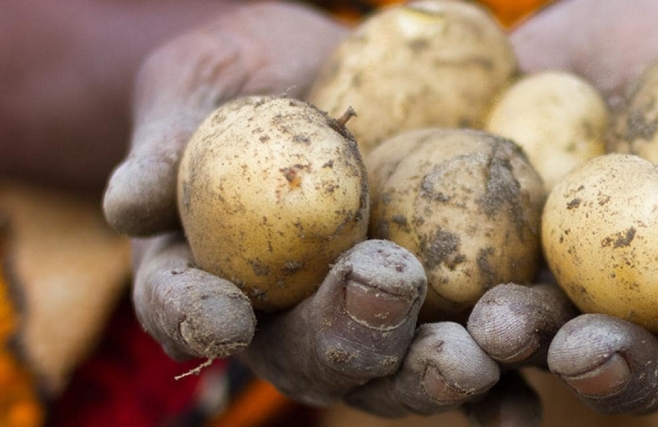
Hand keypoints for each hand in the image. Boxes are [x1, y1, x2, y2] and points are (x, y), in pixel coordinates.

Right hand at [113, 4, 499, 416]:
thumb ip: (171, 142)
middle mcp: (286, 318)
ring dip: (433, 371)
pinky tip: (527, 394)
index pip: (184, 302)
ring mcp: (368, 321)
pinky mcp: (442, 310)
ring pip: (393, 368)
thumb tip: (130, 201)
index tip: (224, 313)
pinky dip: (500, 381)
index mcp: (206, 272)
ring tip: (475, 357)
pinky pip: (470, 352)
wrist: (334, 72)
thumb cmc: (246, 75)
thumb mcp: (200, 84)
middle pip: (305, 354)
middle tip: (385, 297)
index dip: (197, 312)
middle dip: (346, 338)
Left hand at [462, 0, 657, 415]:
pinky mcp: (499, 245)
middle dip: (623, 361)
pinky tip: (429, 313)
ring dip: (528, 341)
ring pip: (553, 329)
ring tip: (501, 328)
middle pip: (648, 347)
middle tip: (590, 352)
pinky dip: (453, 308)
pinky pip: (475, 283)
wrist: (627, 14)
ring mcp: (572, 272)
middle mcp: (653, 286)